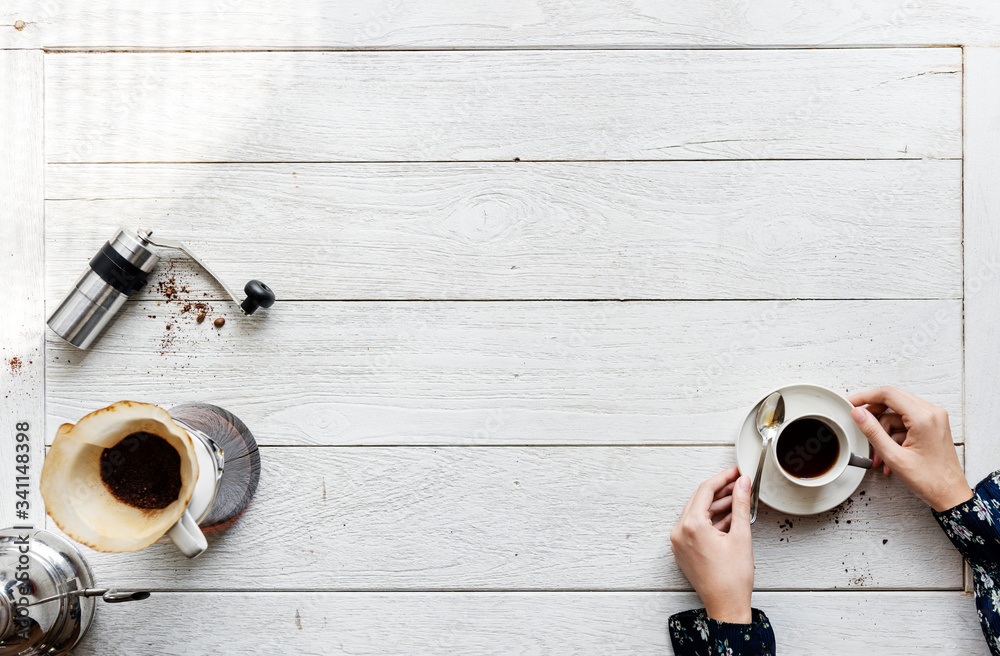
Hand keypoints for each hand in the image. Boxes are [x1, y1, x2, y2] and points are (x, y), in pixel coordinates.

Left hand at [670, 466, 753, 622]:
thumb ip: (740, 505)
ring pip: (697, 513)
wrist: (726, 606)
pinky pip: (695, 527)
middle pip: (699, 500)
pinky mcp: (683, 550)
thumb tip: (742, 483)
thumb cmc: (733, 579)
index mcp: (691, 526)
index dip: (723, 478)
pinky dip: (710, 520)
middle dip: (720, 490)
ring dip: (716, 505)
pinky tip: (729, 516)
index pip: (705, 490)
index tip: (736, 471)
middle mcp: (680, 532)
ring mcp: (679, 542)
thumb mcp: (741, 536)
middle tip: (738, 482)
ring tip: (737, 498)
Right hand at [849, 386, 971, 511]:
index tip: (851, 403)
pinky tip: (889, 454)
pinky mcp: (933, 426)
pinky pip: (906, 422)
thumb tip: (858, 413)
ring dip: (884, 431)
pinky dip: (894, 436)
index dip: (866, 397)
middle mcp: (932, 413)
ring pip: (897, 414)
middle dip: (874, 415)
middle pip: (893, 401)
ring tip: (878, 454)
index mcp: (924, 417)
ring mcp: (934, 419)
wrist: (950, 495)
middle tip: (860, 425)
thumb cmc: (930, 480)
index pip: (888, 394)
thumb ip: (873, 432)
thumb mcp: (894, 457)